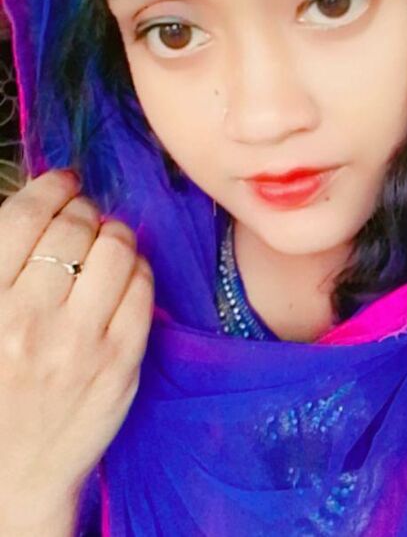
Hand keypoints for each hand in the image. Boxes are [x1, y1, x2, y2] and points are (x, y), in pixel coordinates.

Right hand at [0, 168, 153, 524]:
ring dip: (115, 233)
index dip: (49, 187)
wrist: (13, 475)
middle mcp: (31, 319)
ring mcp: (81, 342)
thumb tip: (40, 203)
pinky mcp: (121, 362)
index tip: (62, 181)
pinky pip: (142, 288)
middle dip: (82, 210)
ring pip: (115, 249)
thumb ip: (4, 266)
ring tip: (108, 240)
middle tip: (83, 217)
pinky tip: (126, 274)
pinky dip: (138, 269)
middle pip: (74, 227)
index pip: (23, 219)